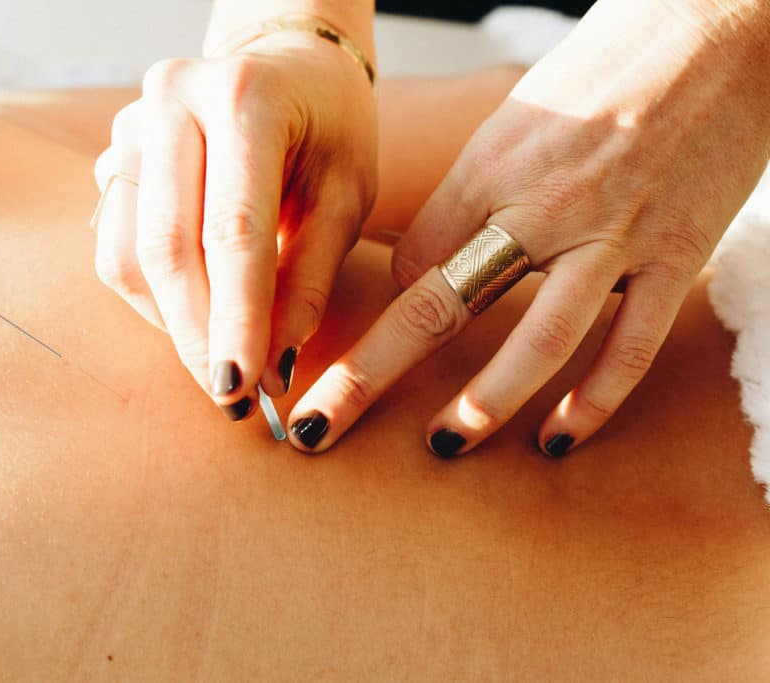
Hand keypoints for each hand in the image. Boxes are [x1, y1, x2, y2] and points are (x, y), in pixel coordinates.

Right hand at [92, 26, 376, 419]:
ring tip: (218, 355)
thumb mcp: (347, 193)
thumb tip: (273, 364)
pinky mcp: (111, 154)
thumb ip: (311, 277)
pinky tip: (195, 310)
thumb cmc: (328, 125)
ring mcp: (129, 124)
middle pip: (167, 247)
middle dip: (196, 335)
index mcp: (244, 97)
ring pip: (127, 253)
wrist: (282, 63)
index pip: (233, 229)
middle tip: (229, 394)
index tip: (243, 386)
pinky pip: (115, 246)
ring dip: (170, 321)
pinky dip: (153, 295)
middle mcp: (171, 101)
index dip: (236, 318)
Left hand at [286, 0, 769, 455]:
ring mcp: (611, 234)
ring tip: (442, 447)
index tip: (339, 358)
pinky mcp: (674, 253)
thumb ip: (466, 198)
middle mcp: (541, 205)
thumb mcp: (513, 121)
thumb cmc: (606, 71)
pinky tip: (557, 439)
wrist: (723, 26)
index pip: (409, 263)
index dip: (369, 319)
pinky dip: (593, 402)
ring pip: (538, 341)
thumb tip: (420, 272)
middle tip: (314, 427)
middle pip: (438, 305)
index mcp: (490, 168)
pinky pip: (629, 345)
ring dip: (483, 405)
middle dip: (368, 374)